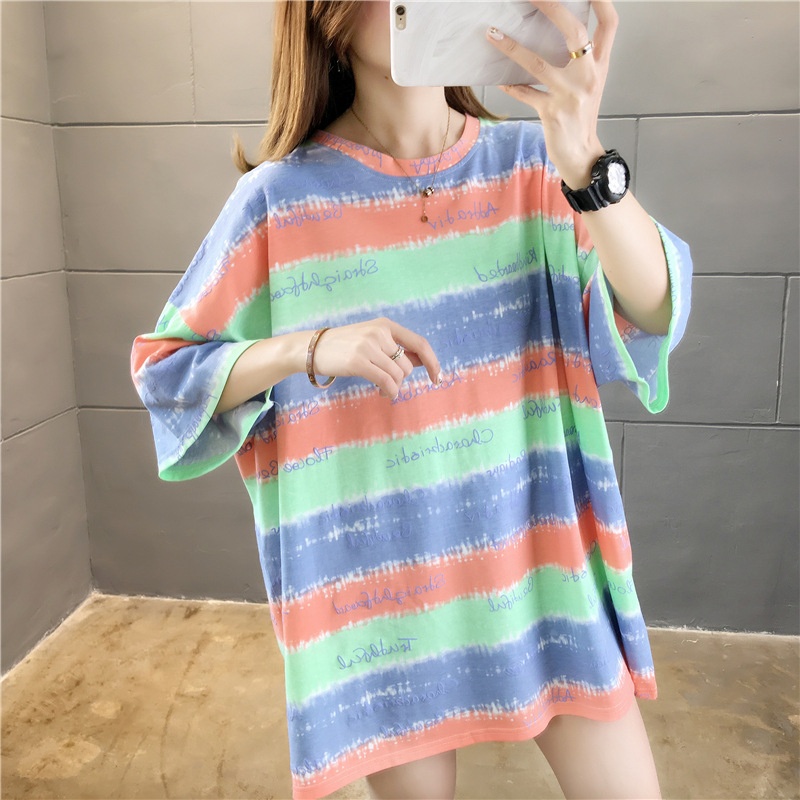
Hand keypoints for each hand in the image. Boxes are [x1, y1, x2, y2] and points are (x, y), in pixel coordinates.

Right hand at [311, 318, 441, 398]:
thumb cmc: (345, 346)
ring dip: (394, 387)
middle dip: (402, 379)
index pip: (419, 343)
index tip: (437, 377)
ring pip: (398, 375)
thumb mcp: (372, 340)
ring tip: (385, 389)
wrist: (312, 348)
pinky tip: (385, 394)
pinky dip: (390, 391)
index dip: (432, 361)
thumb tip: (423, 361)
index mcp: (385, 325)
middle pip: (407, 365)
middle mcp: (379, 333)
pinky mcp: (358, 362)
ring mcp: (368, 346)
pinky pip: (386, 381)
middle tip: (389, 384)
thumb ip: (396, 349)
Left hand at [486, 0, 617, 188]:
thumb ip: (578, 59)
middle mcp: (589, 75)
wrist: (582, 154)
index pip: (609, 23)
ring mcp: (570, 94)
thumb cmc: (581, 115)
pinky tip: (498, 79)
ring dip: (512, 47)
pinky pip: (526, 94)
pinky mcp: (553, 112)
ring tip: (493, 34)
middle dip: (552, 8)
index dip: (602, 0)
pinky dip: (511, 86)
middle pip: (575, 32)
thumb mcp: (587, 83)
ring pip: (538, 63)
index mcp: (600, 65)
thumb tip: (555, 30)